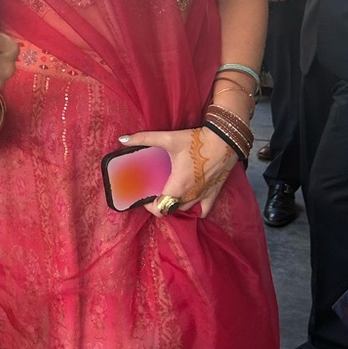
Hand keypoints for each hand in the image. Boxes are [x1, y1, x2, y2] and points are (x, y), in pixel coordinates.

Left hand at [117, 125, 237, 217]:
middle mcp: (190, 196)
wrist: (225, 140)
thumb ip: (144, 139)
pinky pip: (204, 210)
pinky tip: (191, 202)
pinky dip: (196, 209)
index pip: (160, 209)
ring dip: (176, 204)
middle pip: (171, 209)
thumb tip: (122, 139)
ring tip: (169, 193)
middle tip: (154, 192)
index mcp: (178, 186)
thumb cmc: (196, 141)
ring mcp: (204, 196)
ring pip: (185, 209)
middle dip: (161, 203)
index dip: (149, 206)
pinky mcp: (214, 193)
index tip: (144, 197)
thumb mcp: (168, 138)